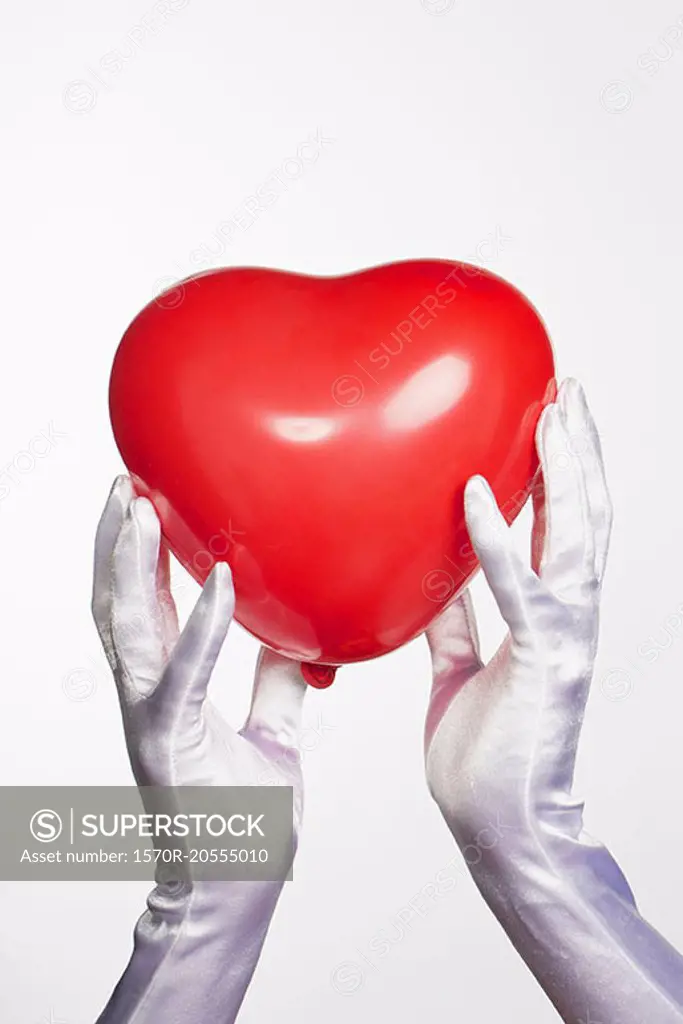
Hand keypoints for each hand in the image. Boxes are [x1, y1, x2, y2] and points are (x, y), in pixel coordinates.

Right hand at [92, 475, 304, 813]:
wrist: (238, 890)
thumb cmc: (248, 820)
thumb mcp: (274, 733)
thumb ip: (278, 683)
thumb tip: (300, 640)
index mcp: (167, 692)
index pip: (144, 610)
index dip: (138, 559)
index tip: (143, 506)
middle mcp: (147, 698)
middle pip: (117, 605)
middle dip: (116, 543)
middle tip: (125, 483)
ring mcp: (151, 720)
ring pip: (126, 629)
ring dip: (129, 566)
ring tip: (138, 509)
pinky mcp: (172, 746)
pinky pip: (183, 676)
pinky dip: (201, 628)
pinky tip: (223, 583)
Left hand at [424, 379, 682, 1022]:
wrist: (501, 829)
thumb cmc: (484, 755)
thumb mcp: (458, 672)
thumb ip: (453, 622)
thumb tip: (433, 583)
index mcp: (550, 616)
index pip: (563, 528)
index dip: (564, 472)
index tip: (553, 417)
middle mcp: (569, 617)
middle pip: (587, 515)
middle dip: (581, 450)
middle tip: (567, 388)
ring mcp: (564, 638)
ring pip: (578, 537)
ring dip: (568, 471)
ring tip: (556, 411)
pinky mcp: (543, 664)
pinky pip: (518, 591)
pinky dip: (499, 541)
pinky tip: (478, 493)